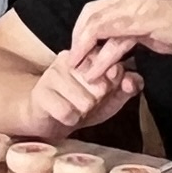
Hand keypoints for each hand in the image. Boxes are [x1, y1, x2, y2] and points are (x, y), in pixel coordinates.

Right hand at [23, 33, 140, 137]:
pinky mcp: (41, 92)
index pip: (115, 69)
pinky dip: (70, 120)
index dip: (113, 87)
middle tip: (86, 101)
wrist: (48, 118)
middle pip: (101, 88)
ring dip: (82, 112)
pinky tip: (64, 114)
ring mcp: (52, 73)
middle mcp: (70, 58)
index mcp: (90, 52)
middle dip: (96, 102)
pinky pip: (68, 113)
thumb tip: (131, 80)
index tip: (104, 91)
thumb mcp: (112, 95)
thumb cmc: (82, 103)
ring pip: (84, 102)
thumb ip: (129, 86)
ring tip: (74, 107)